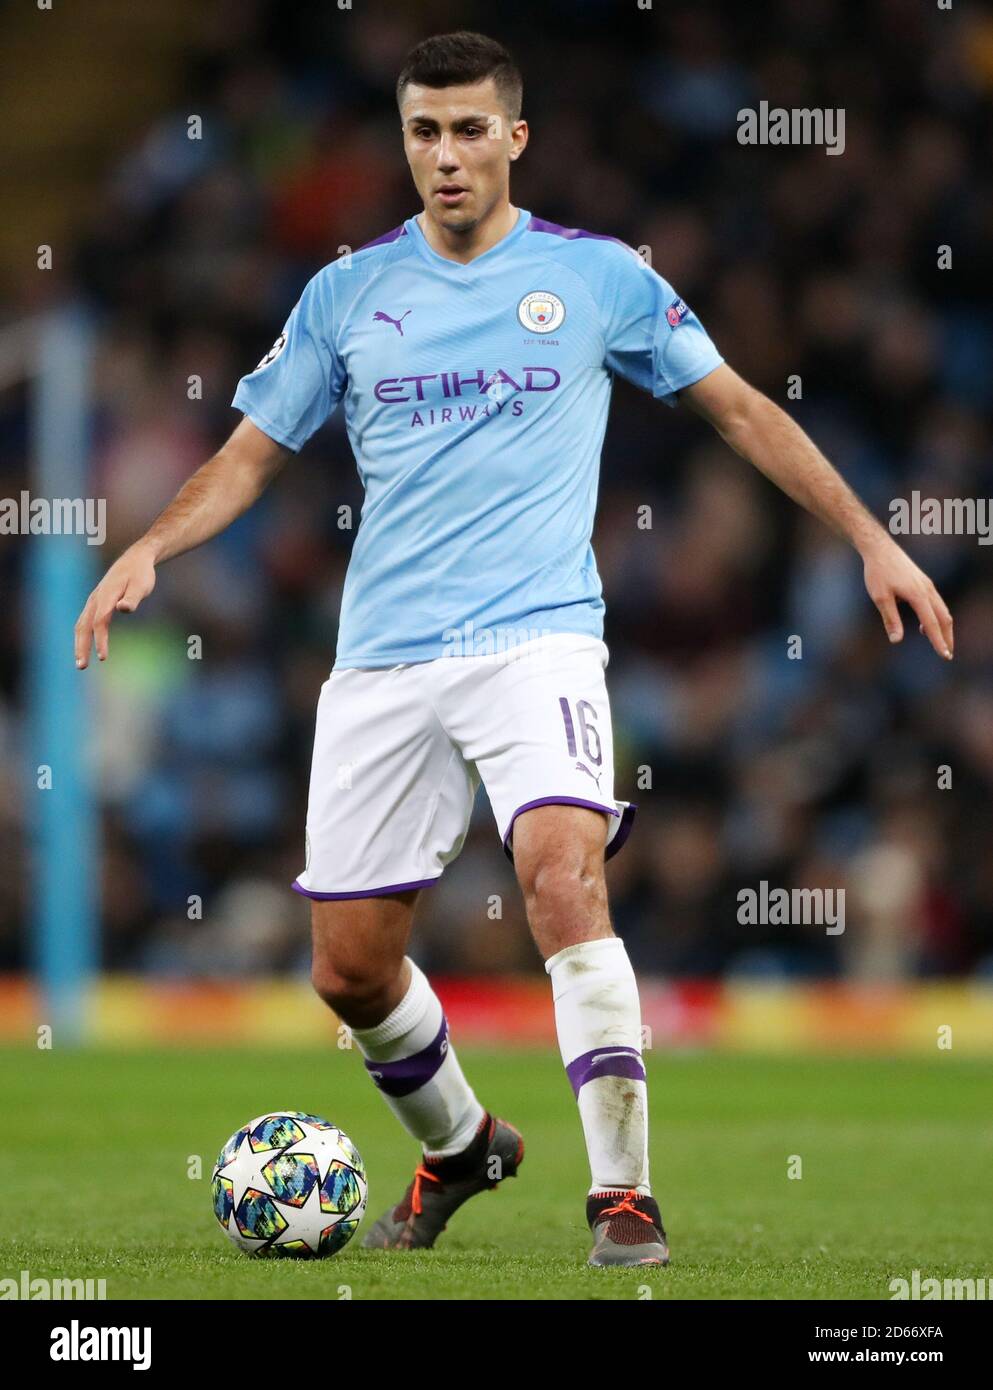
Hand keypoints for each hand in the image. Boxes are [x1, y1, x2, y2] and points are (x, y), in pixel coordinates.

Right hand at [74, 540, 156, 667]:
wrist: (135, 560)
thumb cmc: (141, 574)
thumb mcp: (142, 585)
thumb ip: (133, 598)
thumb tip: (122, 609)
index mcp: (106, 595)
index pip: (100, 622)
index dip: (100, 640)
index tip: (103, 658)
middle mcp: (95, 599)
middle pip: (84, 626)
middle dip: (81, 646)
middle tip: (82, 666)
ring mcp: (93, 600)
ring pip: (81, 624)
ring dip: (79, 644)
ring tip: (81, 663)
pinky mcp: (94, 603)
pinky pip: (84, 622)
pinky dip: (82, 636)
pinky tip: (85, 648)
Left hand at [862, 540, 952, 659]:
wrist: (880, 548)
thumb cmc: (877, 572)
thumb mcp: (880, 597)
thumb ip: (890, 619)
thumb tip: (897, 640)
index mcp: (918, 595)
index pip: (931, 624)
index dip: (938, 642)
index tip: (945, 656)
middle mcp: (927, 590)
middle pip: (944, 618)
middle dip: (947, 637)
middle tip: (947, 654)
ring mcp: (928, 585)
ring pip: (942, 610)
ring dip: (943, 627)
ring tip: (940, 643)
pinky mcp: (924, 582)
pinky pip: (936, 603)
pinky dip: (936, 617)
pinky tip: (924, 625)